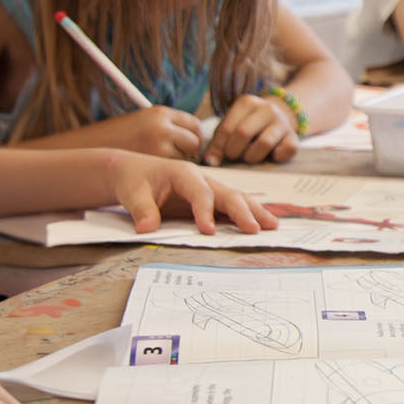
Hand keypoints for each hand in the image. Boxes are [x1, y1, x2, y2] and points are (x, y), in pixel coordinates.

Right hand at [93, 105, 203, 159]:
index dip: (192, 136)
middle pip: (194, 141)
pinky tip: (151, 170)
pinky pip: (171, 169)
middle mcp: (162, 127)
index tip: (186, 144)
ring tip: (156, 162)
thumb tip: (193, 139)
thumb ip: (166, 127)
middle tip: (175, 156)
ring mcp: (159, 145)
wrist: (85, 148)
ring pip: (185, 158)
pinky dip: (166, 172)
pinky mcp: (153, 163)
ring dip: (177, 162)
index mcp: (160, 113)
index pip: (194, 125)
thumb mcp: (142, 123)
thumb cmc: (114, 138)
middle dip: (189, 151)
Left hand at [104, 151, 278, 234]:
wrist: (132, 172)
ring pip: (236, 198)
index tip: (208, 232)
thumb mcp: (131, 193)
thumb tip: (146, 229)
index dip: (205, 212)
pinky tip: (261, 224)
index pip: (200, 193)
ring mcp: (209, 188)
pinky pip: (232, 205)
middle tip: (255, 230)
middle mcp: (202, 178)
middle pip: (228, 193)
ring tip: (272, 226)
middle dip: (243, 211)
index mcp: (184, 173)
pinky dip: (248, 214)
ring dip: (254, 212)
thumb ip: (141, 210)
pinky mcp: (210, 198)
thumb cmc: (133, 181)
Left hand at [205, 94, 299, 165]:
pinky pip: (286, 151)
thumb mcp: (231, 128)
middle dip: (234, 152)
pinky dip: (277, 157)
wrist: (278, 120)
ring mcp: (282, 122)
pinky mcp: (294, 137)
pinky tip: (271, 156)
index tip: (215, 159)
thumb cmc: (247, 126)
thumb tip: (209, 162)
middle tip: (233, 157)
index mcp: (246, 102)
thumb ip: (218, 143)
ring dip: (252, 157)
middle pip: (243, 134)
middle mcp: (267, 108)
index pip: (226, 128)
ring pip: (264, 143)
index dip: (218, 148)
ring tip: (248, 157)